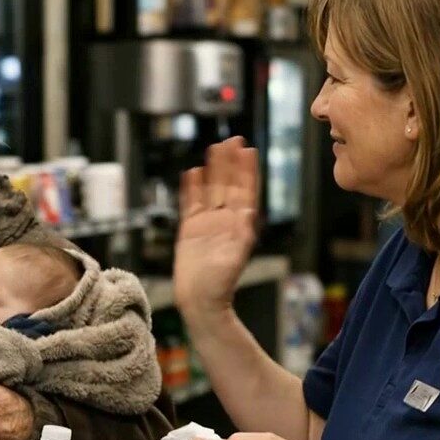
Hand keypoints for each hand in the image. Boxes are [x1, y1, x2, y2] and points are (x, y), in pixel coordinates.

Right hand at [174, 137, 258, 316]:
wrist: (199, 300)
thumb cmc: (219, 285)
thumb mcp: (233, 259)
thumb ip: (241, 236)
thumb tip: (248, 212)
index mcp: (239, 225)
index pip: (245, 191)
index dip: (247, 171)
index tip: (249, 150)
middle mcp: (224, 221)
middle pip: (228, 185)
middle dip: (230, 163)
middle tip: (233, 139)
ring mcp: (207, 224)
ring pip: (210, 189)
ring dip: (213, 169)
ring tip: (214, 148)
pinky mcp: (190, 230)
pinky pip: (191, 203)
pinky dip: (192, 188)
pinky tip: (193, 172)